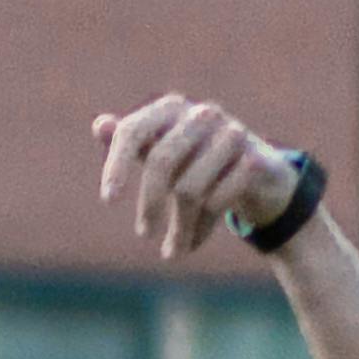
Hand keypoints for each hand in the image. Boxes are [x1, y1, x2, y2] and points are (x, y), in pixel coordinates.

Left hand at [90, 89, 309, 261]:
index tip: (108, 200)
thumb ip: (131, 140)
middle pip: (162, 162)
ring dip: (179, 228)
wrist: (259, 175)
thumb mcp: (160, 151)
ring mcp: (232, 135)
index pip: (133, 131)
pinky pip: (217, 203)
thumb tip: (99, 124)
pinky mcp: (255, 161)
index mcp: (172, 108)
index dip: (117, 165)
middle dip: (150, 204)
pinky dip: (200, 230)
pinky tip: (194, 242)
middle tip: (143, 234)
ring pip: (190, 190)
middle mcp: (202, 114)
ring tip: (173, 250)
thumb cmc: (197, 161)